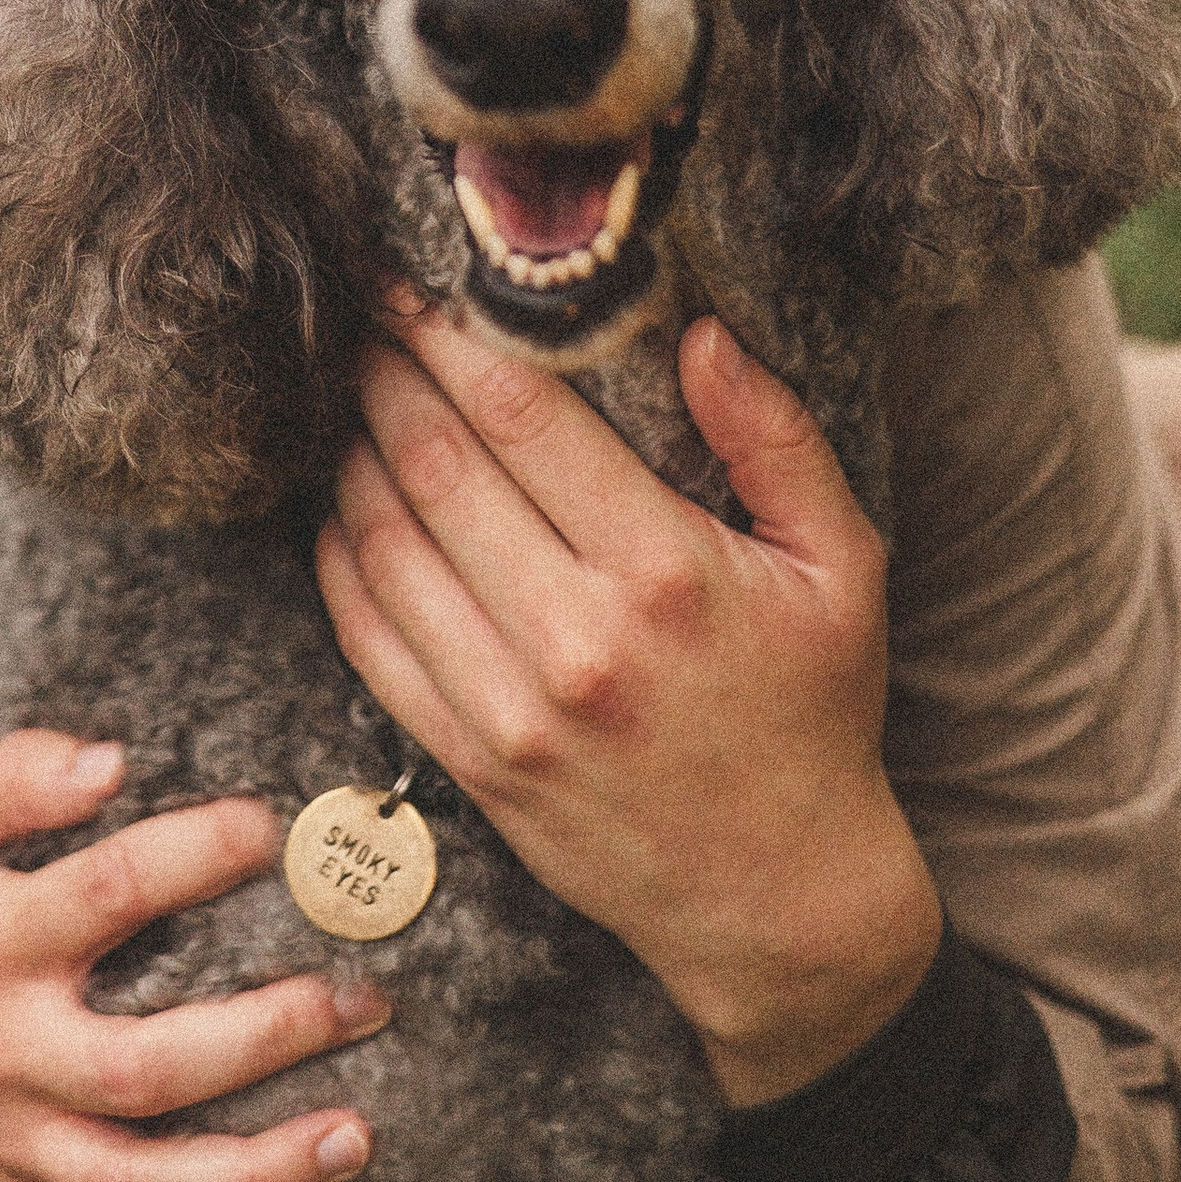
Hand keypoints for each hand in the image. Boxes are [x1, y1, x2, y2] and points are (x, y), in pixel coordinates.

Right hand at [0, 729, 390, 1181]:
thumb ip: (14, 779)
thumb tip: (113, 758)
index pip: (106, 895)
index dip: (196, 856)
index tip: (273, 828)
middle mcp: (6, 1054)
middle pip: (149, 1066)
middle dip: (268, 1039)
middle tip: (364, 1002)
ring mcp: (10, 1146)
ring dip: (254, 1174)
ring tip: (351, 1138)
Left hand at [314, 296, 940, 1106]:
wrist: (781, 902)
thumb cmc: (815, 715)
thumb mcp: (841, 568)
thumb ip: (777, 440)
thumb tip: (703, 332)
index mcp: (663, 571)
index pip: (517, 413)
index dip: (445, 331)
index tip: (408, 279)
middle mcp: (573, 638)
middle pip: (432, 463)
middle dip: (383, 374)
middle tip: (362, 318)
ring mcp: (509, 709)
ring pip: (384, 543)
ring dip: (351, 455)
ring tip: (348, 398)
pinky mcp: (469, 763)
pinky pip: (368, 640)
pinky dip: (339, 560)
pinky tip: (341, 509)